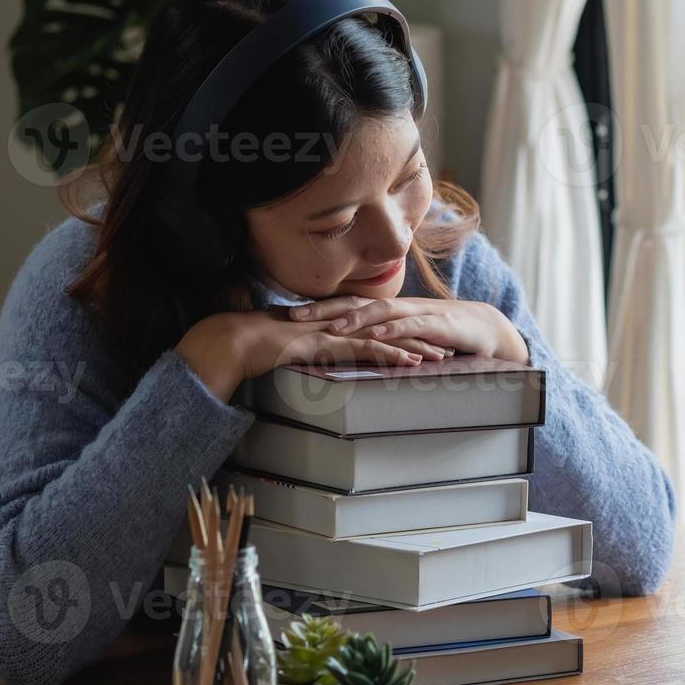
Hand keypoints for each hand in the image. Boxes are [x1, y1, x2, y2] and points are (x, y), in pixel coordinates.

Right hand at [176, 310, 423, 400]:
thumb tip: (319, 357)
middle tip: (448, 346)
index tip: (427, 339)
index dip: (403, 332)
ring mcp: (335, 331)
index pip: (377, 325)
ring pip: (385, 337)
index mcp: (334, 322)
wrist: (236, 339)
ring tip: (441, 355)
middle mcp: (340, 323)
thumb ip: (311, 348)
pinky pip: (366, 350)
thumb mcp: (294, 346)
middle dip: (419, 337)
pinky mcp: (329, 343)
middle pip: (389, 328)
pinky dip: (391, 355)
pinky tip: (410, 362)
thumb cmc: (259, 344)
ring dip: (415, 346)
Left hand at [288, 296, 530, 365]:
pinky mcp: (440, 325)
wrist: (487, 329)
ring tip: (331, 327)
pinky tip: (376, 335)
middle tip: (293, 317)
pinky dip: (393, 329)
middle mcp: (401, 307)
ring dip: (356, 318)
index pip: (349, 304)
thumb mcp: (409, 336)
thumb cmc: (446, 334)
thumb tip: (350, 351)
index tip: (289, 315)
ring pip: (382, 311)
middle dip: (324, 309)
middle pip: (357, 302)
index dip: (319, 308)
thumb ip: (384, 339)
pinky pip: (413, 325)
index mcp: (391, 310)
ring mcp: (420, 313)